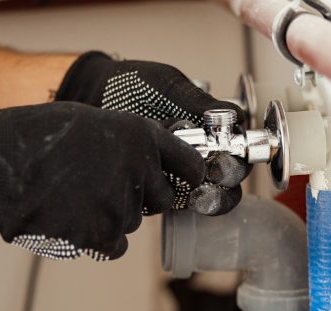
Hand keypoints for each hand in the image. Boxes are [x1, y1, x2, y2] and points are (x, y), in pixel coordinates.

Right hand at [0, 102, 203, 260]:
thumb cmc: (29, 136)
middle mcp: (137, 170)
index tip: (185, 182)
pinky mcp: (99, 236)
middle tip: (102, 187)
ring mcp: (120, 205)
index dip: (187, 175)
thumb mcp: (89, 121)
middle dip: (141, 197)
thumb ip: (126, 142)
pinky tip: (69, 217)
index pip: (189, 164)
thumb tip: (152, 164)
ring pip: (131, 222)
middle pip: (161, 199)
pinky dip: (96, 238)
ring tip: (70, 196)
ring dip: (109, 216)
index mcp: (138, 136)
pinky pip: (115, 246)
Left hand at [55, 52, 249, 213]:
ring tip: (195, 190)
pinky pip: (172, 204)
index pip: (239, 149)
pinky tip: (164, 190)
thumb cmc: (132, 86)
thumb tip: (235, 116)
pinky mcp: (156, 191)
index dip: (240, 153)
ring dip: (207, 197)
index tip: (228, 149)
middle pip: (230, 179)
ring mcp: (180, 176)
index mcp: (212, 130)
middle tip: (212, 172)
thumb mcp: (169, 86)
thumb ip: (199, 103)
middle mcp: (201, 155)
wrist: (90, 95)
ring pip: (208, 197)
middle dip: (225, 179)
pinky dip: (172, 201)